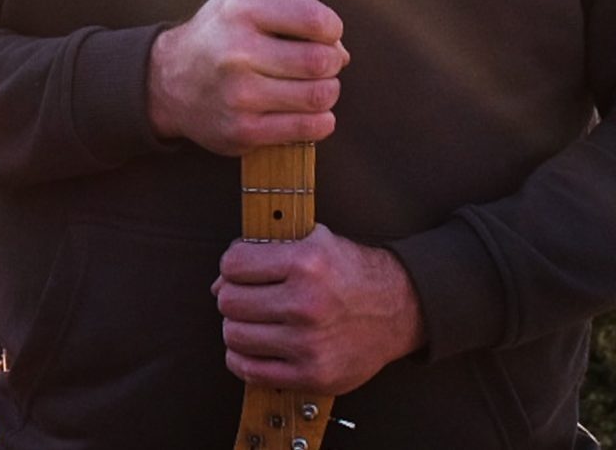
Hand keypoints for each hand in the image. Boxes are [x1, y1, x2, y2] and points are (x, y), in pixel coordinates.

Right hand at [146, 0, 346, 154]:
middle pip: (320, 60)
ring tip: (315, 86)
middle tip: (324, 64)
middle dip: (332, 62)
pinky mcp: (244, 130)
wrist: (168, 82)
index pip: (313, 18)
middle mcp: (238, 52)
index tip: (327, 33)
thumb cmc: (216, 36)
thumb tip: (340, 50)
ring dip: (328, 92)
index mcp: (241, 12)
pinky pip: (305, 127)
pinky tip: (311, 112)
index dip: (332, 27)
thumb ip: (289, 10)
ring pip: (318, 96)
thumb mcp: (240, 2)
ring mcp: (240, 95)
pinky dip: (321, 121)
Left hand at [215, 226, 423, 393]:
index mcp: (305, 263)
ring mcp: (308, 344)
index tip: (240, 270)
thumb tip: (220, 280)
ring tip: (253, 321)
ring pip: (235, 336)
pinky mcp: (312, 375)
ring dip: (237, 327)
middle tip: (247, 297)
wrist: (396, 309)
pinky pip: (251, 371)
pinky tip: (255, 346)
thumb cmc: (350, 272)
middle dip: (232, 297)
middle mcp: (306, 304)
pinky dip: (243, 358)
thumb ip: (265, 248)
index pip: (233, 265)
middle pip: (229, 303)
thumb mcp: (313, 239)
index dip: (231, 266)